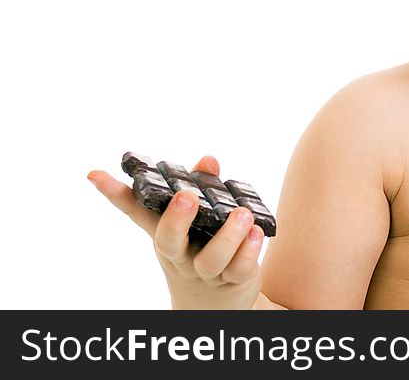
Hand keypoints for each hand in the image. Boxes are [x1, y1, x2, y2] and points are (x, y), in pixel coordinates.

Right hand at [88, 155, 265, 309]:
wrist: (215, 303)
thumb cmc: (202, 249)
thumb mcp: (197, 220)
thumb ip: (203, 187)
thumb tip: (208, 160)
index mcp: (166, 234)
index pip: (137, 212)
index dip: (116, 194)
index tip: (95, 174)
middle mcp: (180, 254)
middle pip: (168, 241)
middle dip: (176, 219)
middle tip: (186, 196)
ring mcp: (205, 270)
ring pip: (212, 258)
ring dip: (228, 236)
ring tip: (242, 214)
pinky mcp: (233, 280)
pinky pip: (239, 269)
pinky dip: (249, 251)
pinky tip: (257, 233)